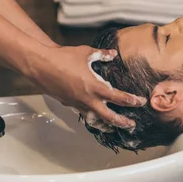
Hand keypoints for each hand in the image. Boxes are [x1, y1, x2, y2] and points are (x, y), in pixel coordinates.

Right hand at [27, 45, 145, 129]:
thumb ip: (102, 55)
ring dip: (106, 125)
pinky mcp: (69, 104)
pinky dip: (92, 118)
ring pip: (95, 120)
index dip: (132, 101)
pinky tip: (95, 118)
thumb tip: (113, 54)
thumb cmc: (63, 57)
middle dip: (122, 122)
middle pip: (110, 117)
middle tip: (132, 125)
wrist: (41, 65)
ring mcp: (77, 104)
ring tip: (113, 128)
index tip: (140, 102)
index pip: (119, 98)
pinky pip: (83, 114)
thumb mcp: (86, 53)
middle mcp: (88, 99)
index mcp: (95, 86)